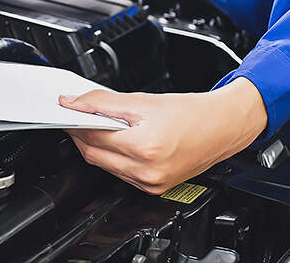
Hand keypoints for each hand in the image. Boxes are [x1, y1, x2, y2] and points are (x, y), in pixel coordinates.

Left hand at [60, 77, 267, 193]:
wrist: (223, 127)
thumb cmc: (192, 113)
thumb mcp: (142, 100)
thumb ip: (102, 102)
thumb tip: (72, 102)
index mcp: (144, 148)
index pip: (92, 135)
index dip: (74, 121)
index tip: (65, 109)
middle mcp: (147, 172)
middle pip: (93, 154)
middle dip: (79, 135)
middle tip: (73, 117)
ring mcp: (150, 184)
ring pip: (105, 166)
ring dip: (95, 146)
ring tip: (94, 126)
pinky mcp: (154, 188)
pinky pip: (120, 173)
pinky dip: (112, 157)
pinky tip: (113, 141)